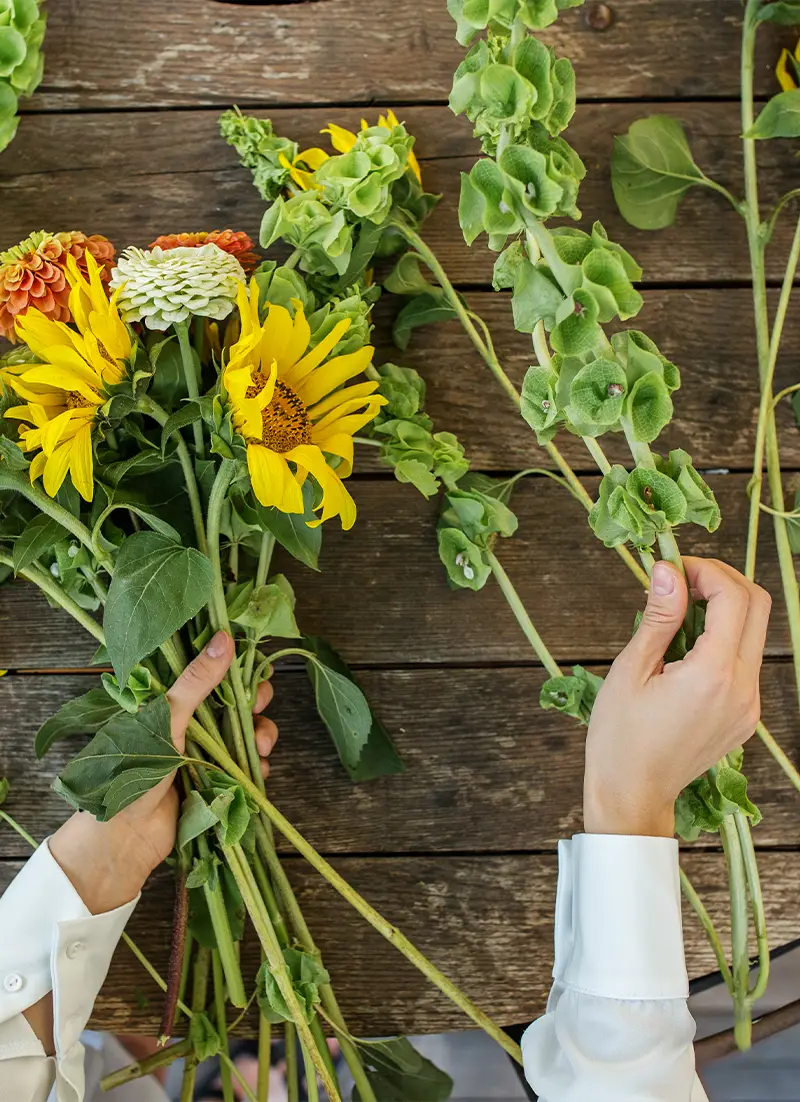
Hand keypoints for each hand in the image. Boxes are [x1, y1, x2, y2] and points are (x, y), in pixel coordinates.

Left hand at [49, 631, 278, 913]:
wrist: (127, 836)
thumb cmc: (136, 771)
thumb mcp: (167, 718)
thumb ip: (197, 681)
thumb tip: (224, 637)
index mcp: (173, 703)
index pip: (211, 675)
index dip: (235, 670)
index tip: (253, 668)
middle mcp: (191, 725)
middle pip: (235, 703)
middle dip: (254, 704)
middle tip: (260, 705)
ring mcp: (206, 754)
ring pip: (246, 734)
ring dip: (260, 735)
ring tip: (261, 747)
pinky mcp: (217, 782)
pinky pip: (247, 766)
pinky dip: (257, 767)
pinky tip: (257, 771)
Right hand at [584, 557, 770, 837]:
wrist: (632, 796)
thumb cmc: (619, 737)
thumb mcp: (630, 670)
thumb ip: (658, 617)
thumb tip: (668, 570)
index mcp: (713, 674)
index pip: (734, 597)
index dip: (706, 570)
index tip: (672, 568)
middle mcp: (743, 688)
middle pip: (757, 607)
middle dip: (722, 581)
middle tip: (681, 580)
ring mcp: (750, 705)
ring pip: (754, 633)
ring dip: (723, 610)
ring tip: (677, 614)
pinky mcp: (745, 716)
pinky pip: (745, 662)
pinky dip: (723, 640)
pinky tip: (686, 649)